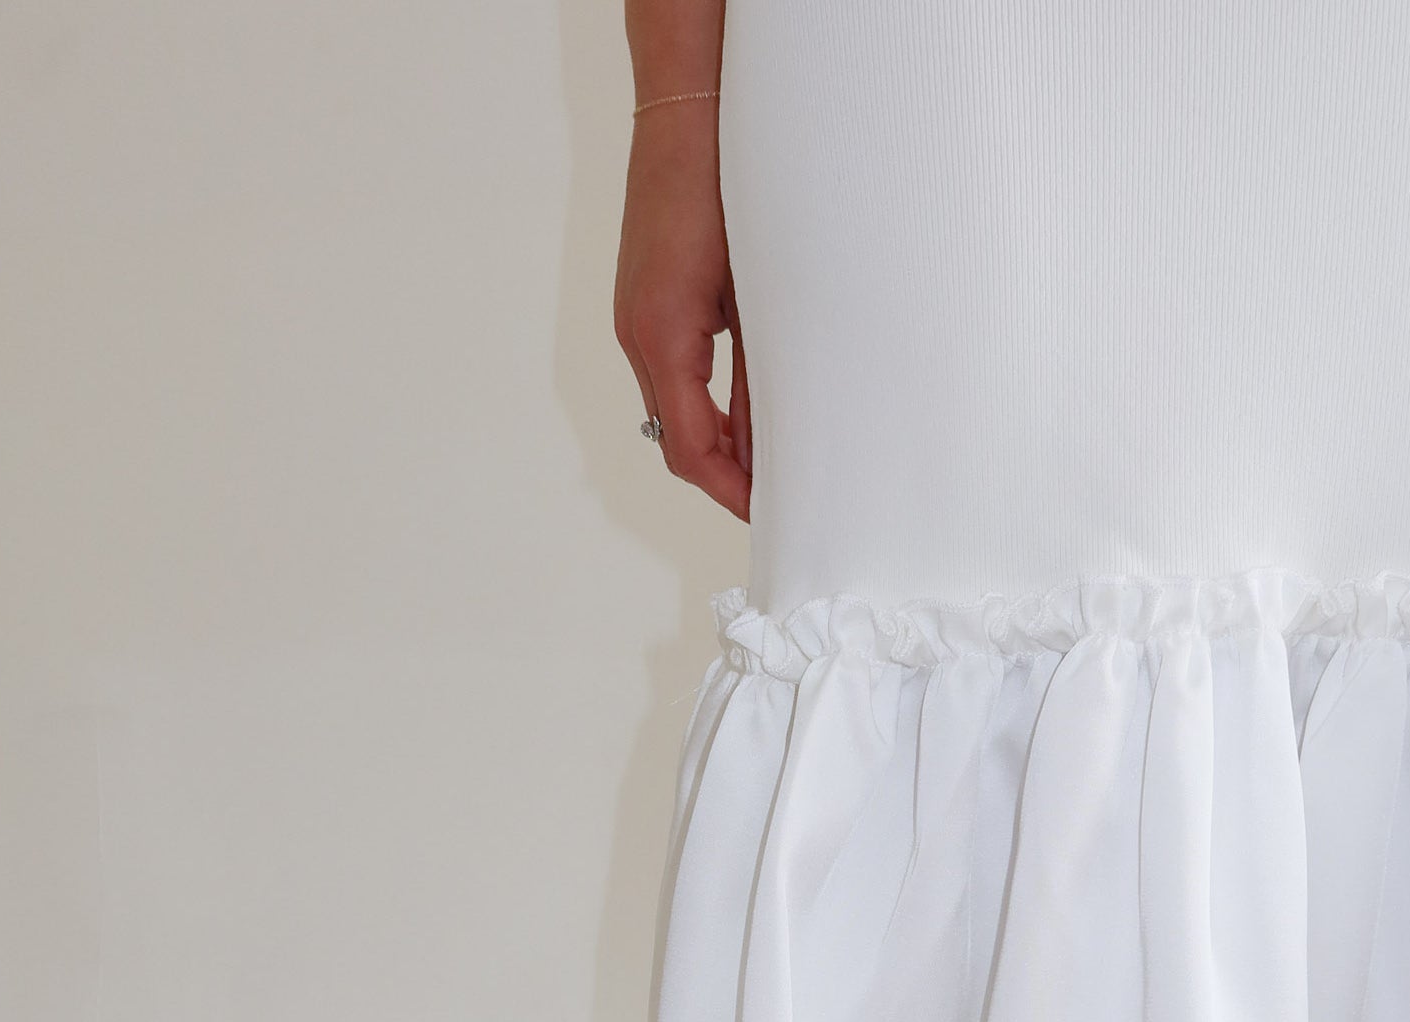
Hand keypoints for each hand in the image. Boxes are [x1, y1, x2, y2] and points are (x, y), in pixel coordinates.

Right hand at [614, 105, 750, 520]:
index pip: (693, 451)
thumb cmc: (726, 193)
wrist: (688, 117)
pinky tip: (744, 410)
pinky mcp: (641, 306)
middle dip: (725, 480)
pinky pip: (669, 379)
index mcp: (664, 337)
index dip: (732, 494)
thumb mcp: (757, 296)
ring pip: (673, 414)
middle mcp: (637, 336)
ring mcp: (633, 321)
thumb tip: (769, 450)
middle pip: (677, 443)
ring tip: (767, 463)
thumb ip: (759, 377)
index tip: (770, 516)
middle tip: (777, 500)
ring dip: (716, 445)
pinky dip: (704, 407)